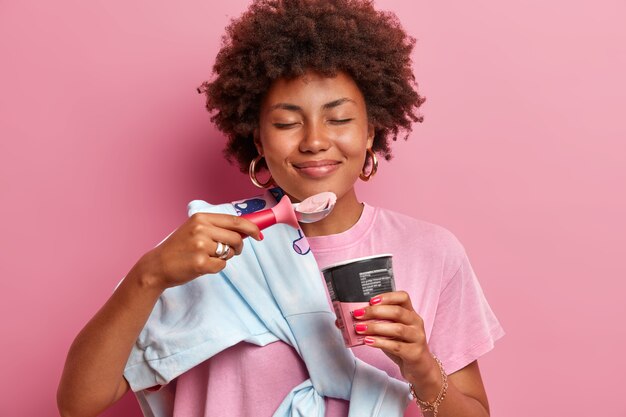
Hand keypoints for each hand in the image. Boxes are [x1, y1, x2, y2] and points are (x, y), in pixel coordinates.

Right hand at [135, 213, 261, 289]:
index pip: (235, 220)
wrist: (157, 266)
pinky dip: (216, 268)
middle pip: (236, 238)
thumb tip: (245, 231)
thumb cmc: (178, 248)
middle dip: (238, 247)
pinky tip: (202, 266)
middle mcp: (201, 229)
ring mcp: (201, 246)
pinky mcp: (200, 263)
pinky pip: (222, 266)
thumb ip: (216, 227)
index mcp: (201, 218)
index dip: (251, 228)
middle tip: (232, 252)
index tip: (258, 234)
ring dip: (224, 258)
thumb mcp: (194, 229)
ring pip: (229, 253)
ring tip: (207, 257)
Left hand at [352, 291, 438, 384]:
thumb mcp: (389, 331)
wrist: (419, 368)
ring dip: (376, 327)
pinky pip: (396, 346)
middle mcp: (416, 322)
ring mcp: (417, 337)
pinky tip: (368, 341)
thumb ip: (372, 323)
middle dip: (375, 312)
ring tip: (359, 328)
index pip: (403, 297)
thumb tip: (341, 322)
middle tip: (357, 314)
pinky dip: (380, 343)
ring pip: (397, 329)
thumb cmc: (401, 345)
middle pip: (397, 312)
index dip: (387, 296)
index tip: (371, 300)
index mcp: (410, 312)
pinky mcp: (414, 353)